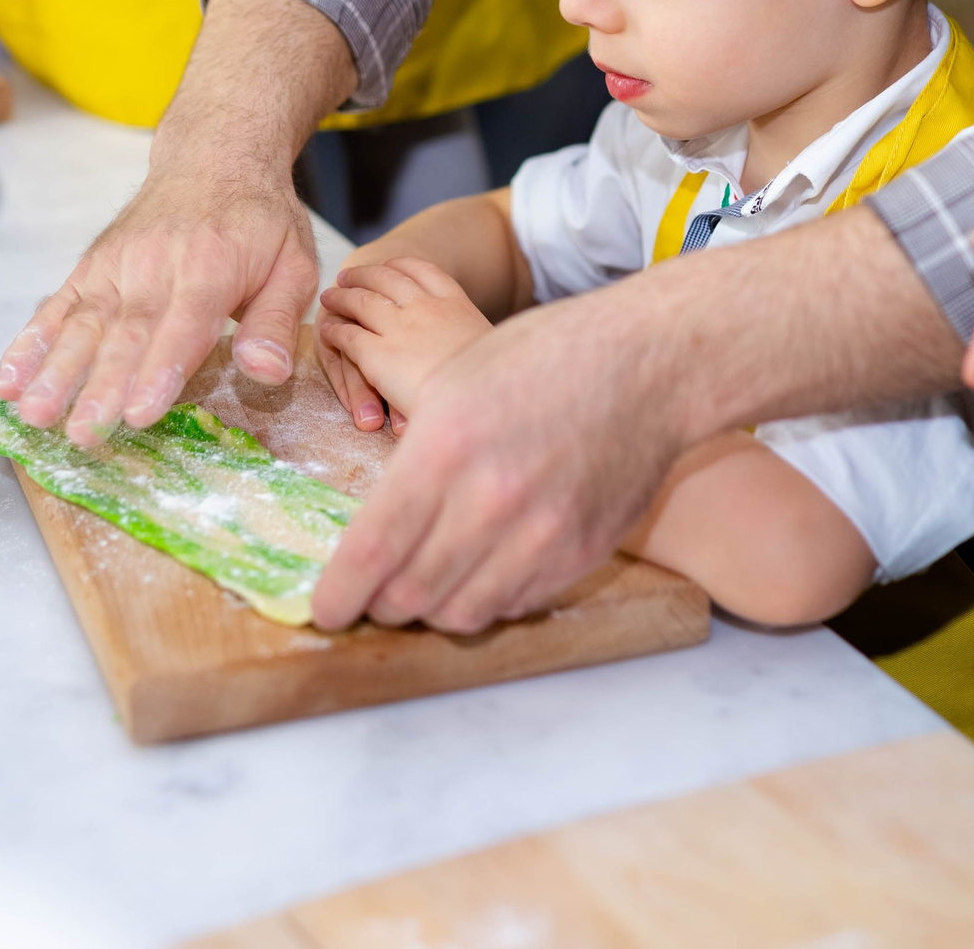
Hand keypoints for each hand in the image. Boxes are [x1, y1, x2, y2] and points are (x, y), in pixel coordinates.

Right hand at [0, 136, 314, 442]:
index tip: (138, 413)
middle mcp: (155, 265)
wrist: (215, 153)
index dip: (158, 371)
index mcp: (211, 267)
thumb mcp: (294, 263)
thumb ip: (275, 320)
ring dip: (54, 371)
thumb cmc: (258, 217)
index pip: (182, 326)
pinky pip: (57, 306)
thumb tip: (266, 370)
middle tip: (82, 434)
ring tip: (33, 414)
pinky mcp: (91, 266)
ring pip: (82, 323)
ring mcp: (116, 265)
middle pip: (124, 333)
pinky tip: (8, 379)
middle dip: (100, 387)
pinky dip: (30, 342)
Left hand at [311, 289, 682, 632]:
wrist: (648, 365)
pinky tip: (477, 572)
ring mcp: (542, 535)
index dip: (339, 595)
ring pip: (460, 613)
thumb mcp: (453, 388)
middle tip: (369, 596)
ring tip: (423, 588)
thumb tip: (380, 529)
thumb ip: (414, 462)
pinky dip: (484, 600)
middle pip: (409, 595)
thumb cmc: (544, 359)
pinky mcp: (580, 553)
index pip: (372, 554)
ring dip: (430, 610)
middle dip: (378, 604)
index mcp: (444, 450)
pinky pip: (513, 604)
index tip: (325, 608)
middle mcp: (490, 501)